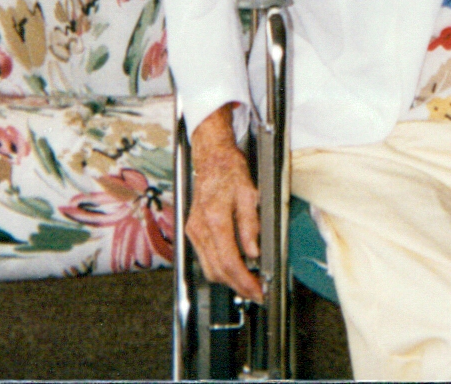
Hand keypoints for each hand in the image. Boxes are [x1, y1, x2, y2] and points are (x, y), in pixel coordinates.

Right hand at [185, 106, 263, 301]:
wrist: (210, 157)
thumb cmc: (229, 170)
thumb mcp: (249, 194)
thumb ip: (250, 225)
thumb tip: (253, 252)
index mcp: (215, 219)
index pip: (229, 262)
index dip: (244, 281)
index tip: (258, 290)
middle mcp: (200, 228)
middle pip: (217, 271)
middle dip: (238, 286)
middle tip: (256, 293)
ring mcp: (193, 230)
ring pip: (209, 268)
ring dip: (228, 280)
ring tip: (248, 283)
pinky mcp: (192, 230)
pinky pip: (204, 257)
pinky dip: (219, 268)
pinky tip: (234, 268)